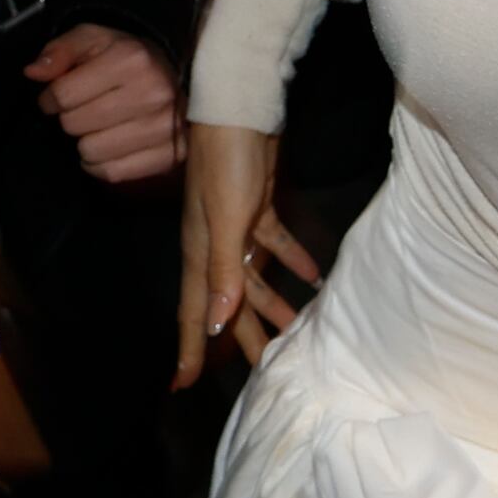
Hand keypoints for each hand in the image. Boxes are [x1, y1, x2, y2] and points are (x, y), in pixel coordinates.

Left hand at [29, 22, 185, 183]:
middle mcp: (153, 94)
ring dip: (86, 142)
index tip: (58, 97)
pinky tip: (108, 147)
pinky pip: (112, 172)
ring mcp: (164, 129)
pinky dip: (101, 164)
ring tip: (98, 128)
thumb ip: (60, 51)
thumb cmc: (128, 58)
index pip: (63, 94)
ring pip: (91, 152)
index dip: (50, 97)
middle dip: (71, 118)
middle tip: (84, 110)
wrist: (178, 79)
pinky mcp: (169, 157)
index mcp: (132, 59)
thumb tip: (33, 73)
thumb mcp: (93, 39)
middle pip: (75, 125)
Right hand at [176, 120, 321, 383]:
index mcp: (199, 256)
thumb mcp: (226, 222)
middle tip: (265, 372)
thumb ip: (223, 274)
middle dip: (244, 339)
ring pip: (255, 279)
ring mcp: (235, 229)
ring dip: (276, 304)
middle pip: (228, 305)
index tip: (184, 385)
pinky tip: (314, 278)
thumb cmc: (226, 165)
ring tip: (300, 331)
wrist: (240, 112)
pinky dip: (293, 261)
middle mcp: (213, 248)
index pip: (192, 314)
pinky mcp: (257, 210)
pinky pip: (274, 244)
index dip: (190, 350)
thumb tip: (215, 327)